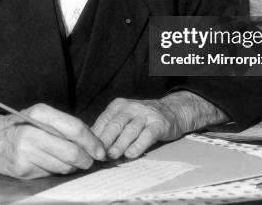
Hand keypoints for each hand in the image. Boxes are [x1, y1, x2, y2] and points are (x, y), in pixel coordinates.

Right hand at [0, 103, 104, 178]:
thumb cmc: (22, 126)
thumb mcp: (41, 115)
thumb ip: (64, 124)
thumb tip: (93, 140)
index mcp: (40, 113)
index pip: (74, 128)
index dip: (91, 141)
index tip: (100, 150)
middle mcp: (32, 132)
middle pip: (71, 152)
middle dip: (86, 159)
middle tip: (91, 160)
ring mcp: (26, 153)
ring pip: (63, 166)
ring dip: (73, 166)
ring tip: (71, 161)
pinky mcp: (23, 170)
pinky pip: (50, 173)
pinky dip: (57, 170)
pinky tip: (53, 163)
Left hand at [91, 91, 227, 159]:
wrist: (172, 111)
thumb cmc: (142, 119)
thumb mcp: (125, 118)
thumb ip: (110, 128)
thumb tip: (90, 143)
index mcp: (119, 105)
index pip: (104, 119)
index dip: (96, 135)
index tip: (88, 149)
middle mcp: (132, 107)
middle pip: (116, 124)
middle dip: (105, 139)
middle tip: (98, 153)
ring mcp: (146, 115)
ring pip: (130, 130)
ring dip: (120, 144)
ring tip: (112, 155)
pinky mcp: (159, 124)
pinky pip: (147, 135)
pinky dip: (138, 145)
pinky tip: (131, 154)